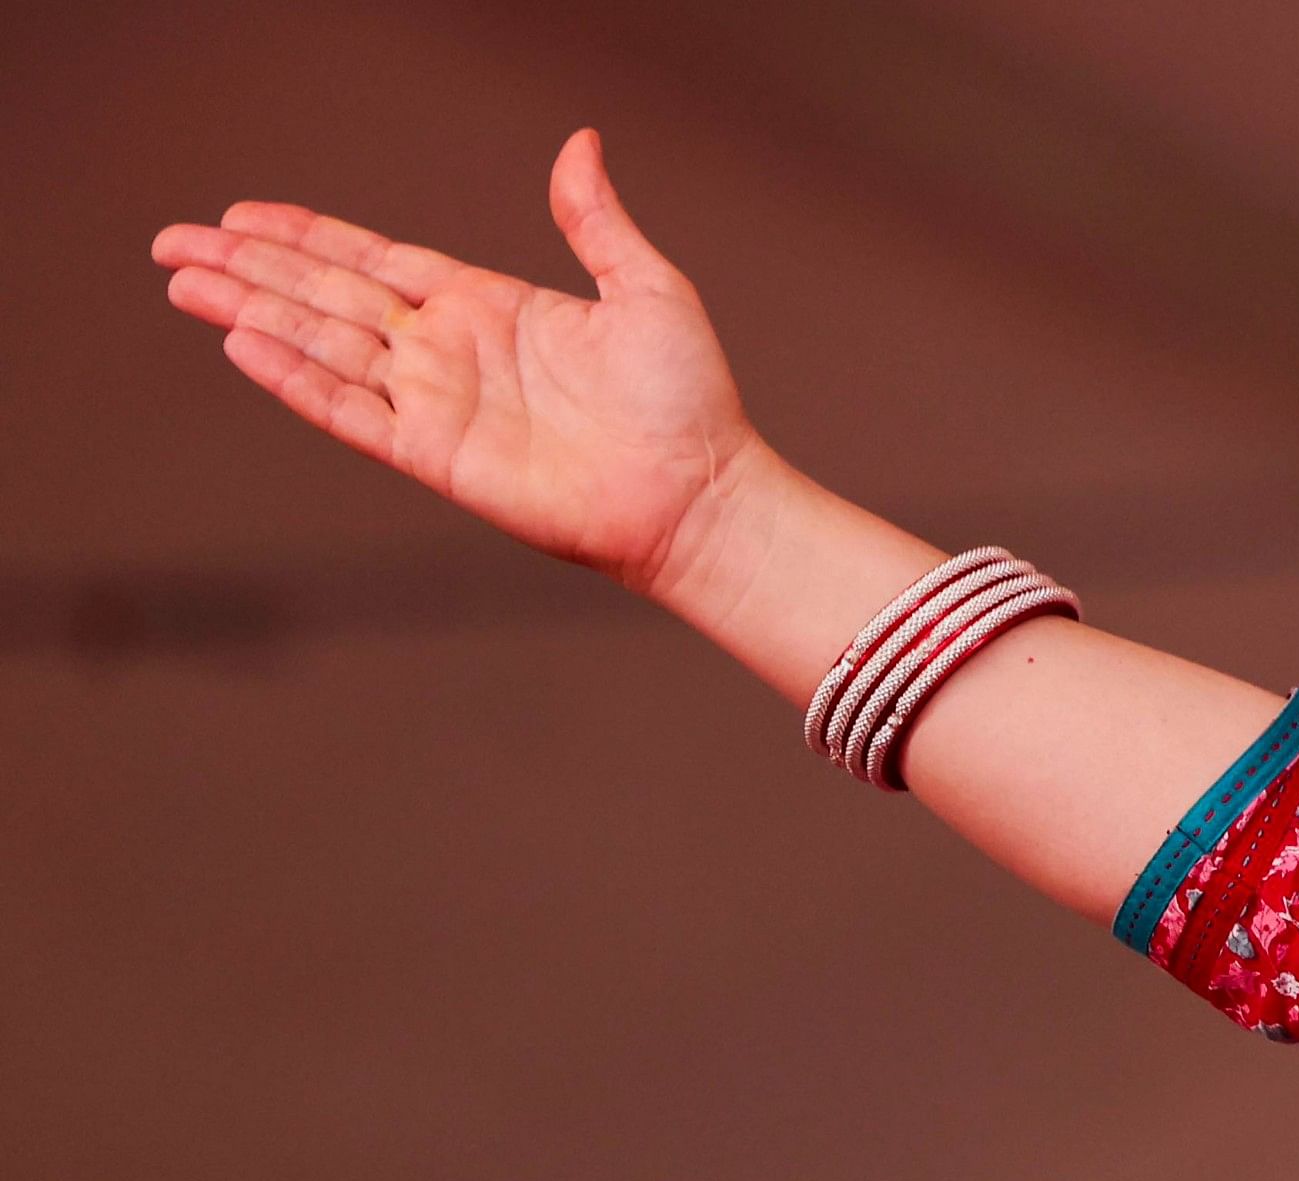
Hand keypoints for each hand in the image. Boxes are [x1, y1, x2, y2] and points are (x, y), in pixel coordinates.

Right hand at [152, 129, 761, 598]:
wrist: (699, 492)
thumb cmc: (687, 402)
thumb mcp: (646, 289)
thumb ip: (596, 221)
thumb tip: (580, 145)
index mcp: (488, 307)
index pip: (374, 260)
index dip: (307, 237)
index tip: (244, 216)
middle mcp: (450, 352)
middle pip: (326, 296)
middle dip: (249, 268)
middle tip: (175, 242)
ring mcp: (438, 403)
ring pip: (321, 345)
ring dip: (250, 313)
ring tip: (183, 284)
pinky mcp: (438, 455)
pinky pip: (350, 410)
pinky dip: (295, 377)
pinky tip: (242, 344)